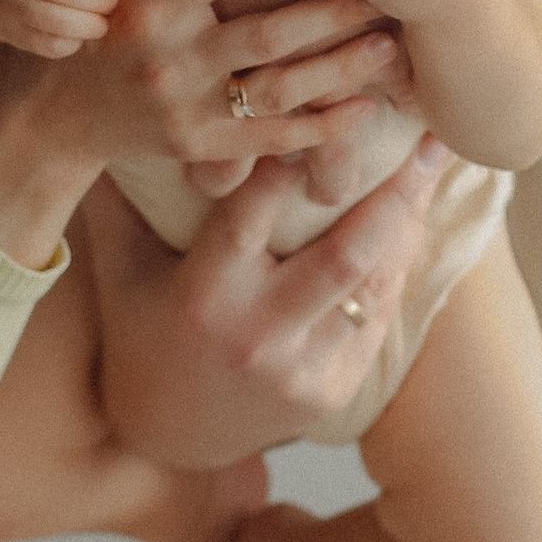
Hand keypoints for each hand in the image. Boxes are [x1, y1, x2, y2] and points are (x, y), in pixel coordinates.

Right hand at [58, 0, 404, 176]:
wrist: (59, 118)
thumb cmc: (94, 34)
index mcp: (153, 7)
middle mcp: (172, 59)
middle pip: (269, 34)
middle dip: (332, 11)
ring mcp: (187, 109)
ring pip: (279, 89)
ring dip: (339, 69)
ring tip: (389, 45)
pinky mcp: (199, 147)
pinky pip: (270, 139)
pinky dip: (319, 129)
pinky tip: (363, 109)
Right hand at [85, 136, 449, 469]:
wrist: (171, 434)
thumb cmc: (142, 332)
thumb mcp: (121, 269)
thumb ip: (119, 199)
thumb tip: (108, 115)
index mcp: (205, 296)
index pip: (256, 210)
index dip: (291, 155)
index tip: (326, 107)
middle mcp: (259, 334)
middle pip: (346, 252)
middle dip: (397, 193)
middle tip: (432, 140)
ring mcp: (303, 368)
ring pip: (374, 284)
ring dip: (409, 225)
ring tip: (433, 170)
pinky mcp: (333, 389)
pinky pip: (375, 318)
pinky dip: (394, 268)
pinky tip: (411, 226)